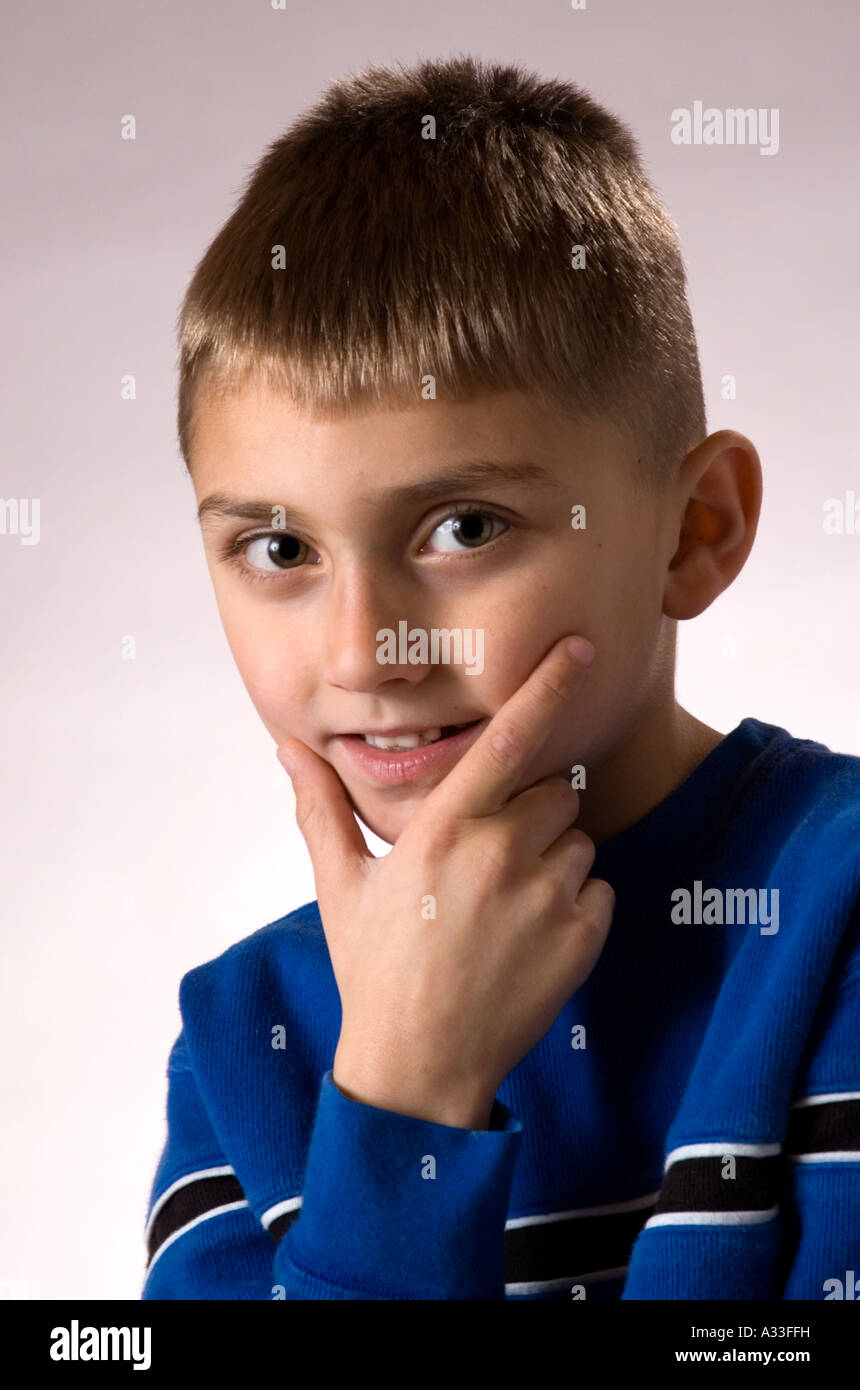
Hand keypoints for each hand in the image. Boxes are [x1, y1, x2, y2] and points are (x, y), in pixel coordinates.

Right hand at [277, 635, 613, 1128]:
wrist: (419, 1067)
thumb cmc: (375, 967)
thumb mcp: (341, 884)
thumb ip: (320, 805)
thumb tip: (287, 745)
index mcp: (444, 830)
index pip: (507, 738)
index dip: (547, 686)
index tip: (582, 648)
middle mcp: (501, 854)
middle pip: (554, 790)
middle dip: (531, 813)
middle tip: (487, 863)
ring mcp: (547, 898)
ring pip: (578, 840)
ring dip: (554, 860)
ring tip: (502, 908)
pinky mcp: (582, 938)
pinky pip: (599, 890)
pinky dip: (575, 906)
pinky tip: (528, 939)